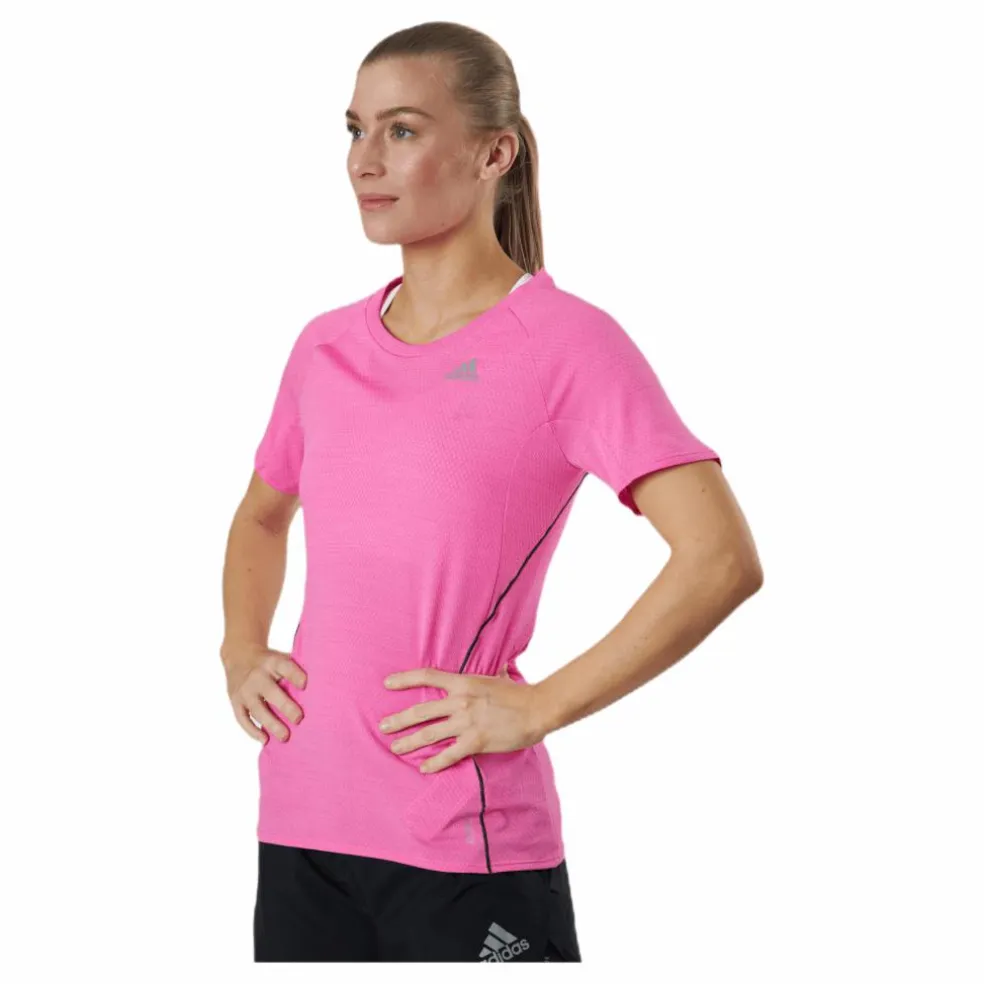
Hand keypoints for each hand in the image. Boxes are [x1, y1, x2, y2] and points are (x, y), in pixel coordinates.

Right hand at [221, 642, 306, 743]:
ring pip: (257, 709)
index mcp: (272, 662)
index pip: (285, 667)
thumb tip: (324, 685)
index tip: (306, 685)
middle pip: (271, 692)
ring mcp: (244, 690)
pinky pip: (242, 718)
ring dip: (271, 724)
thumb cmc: (270, 662)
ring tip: (285, 737)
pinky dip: (252, 731)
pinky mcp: (235, 701)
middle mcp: (257, 675)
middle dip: (285, 706)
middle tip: (299, 719)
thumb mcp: (281, 657)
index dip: (295, 675)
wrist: (239, 655)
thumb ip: (296, 669)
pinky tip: (265, 740)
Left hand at [379, 665, 547, 773]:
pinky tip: (423, 768)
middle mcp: (460, 701)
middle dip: (399, 719)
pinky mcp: (475, 742)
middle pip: (421, 711)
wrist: (537, 709)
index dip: (405, 679)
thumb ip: (488, 674)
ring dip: (409, 742)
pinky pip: (449, 755)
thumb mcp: (498, 677)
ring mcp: (466, 722)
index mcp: (463, 682)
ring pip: (429, 734)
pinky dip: (434, 763)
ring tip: (395, 747)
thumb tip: (496, 666)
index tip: (387, 684)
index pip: (427, 676)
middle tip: (383, 726)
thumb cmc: (519, 693)